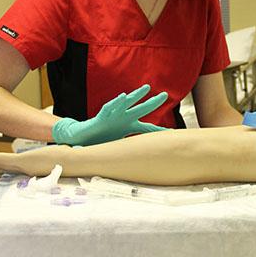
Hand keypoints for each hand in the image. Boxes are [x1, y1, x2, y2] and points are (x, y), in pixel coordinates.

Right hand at [52, 84, 167, 145]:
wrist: (82, 139)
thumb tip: (142, 168)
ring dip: (136, 95)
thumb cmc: (102, 141)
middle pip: (141, 109)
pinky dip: (116, 102)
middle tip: (165, 95)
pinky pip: (109, 107)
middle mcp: (123, 118)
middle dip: (153, 102)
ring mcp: (113, 116)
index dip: (159, 130)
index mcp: (129, 126)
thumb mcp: (119, 148)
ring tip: (146, 88)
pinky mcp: (101, 116)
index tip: (173, 132)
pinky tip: (123, 96)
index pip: (147, 127)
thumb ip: (130, 154)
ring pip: (127, 103)